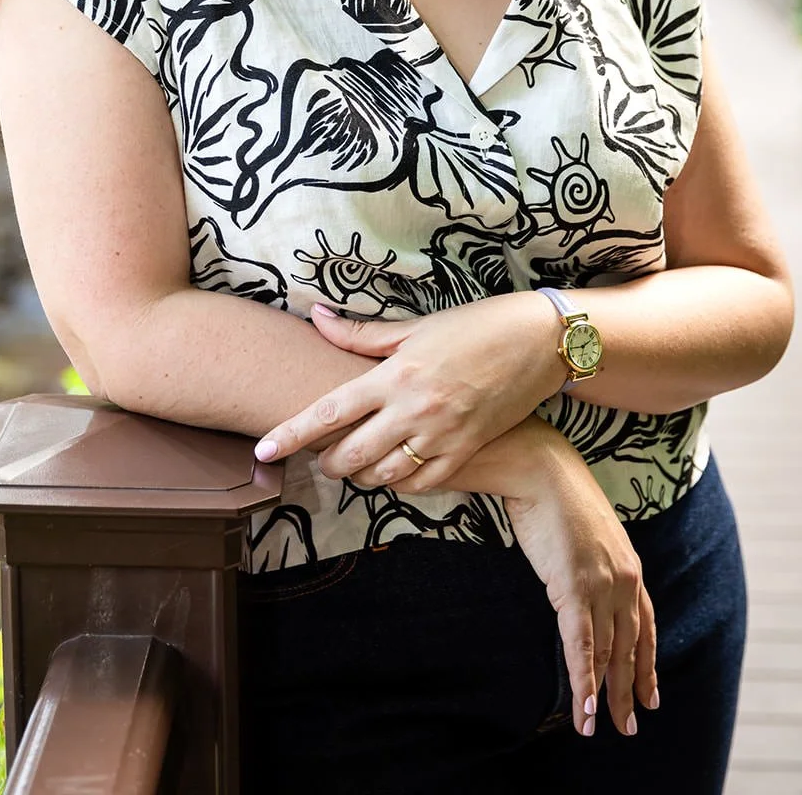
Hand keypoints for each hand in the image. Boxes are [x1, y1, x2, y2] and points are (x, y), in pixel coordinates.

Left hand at [254, 295, 563, 490]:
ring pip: (382, 476)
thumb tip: (318, 317)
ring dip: (362, 475)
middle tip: (323, 456)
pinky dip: (400, 482)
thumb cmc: (474, 327)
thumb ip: (362, 334)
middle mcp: (413, 410)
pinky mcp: (466, 453)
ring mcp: (441, 436)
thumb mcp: (415, 326)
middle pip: (350, 455)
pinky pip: (420, 484)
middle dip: (328, 462)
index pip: (330, 412)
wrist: (537, 343)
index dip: (292, 434)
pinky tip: (396, 468)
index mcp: (394, 374)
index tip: (264, 450)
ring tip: (358, 461)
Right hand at [492, 431, 658, 738]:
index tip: (652, 693)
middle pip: (631, 648)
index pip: (645, 625)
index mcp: (629, 564)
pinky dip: (583, 683)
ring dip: (604, 697)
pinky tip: (584, 711)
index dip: (648, 662)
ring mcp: (601, 586)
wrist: (541, 466)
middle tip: (632, 725)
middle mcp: (624, 580)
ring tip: (598, 728)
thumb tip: (579, 571)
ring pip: (607, 655)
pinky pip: (581, 647)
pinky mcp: (574, 589)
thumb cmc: (555, 488)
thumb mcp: (585, 528)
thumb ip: (591, 557)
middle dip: (631, 690)